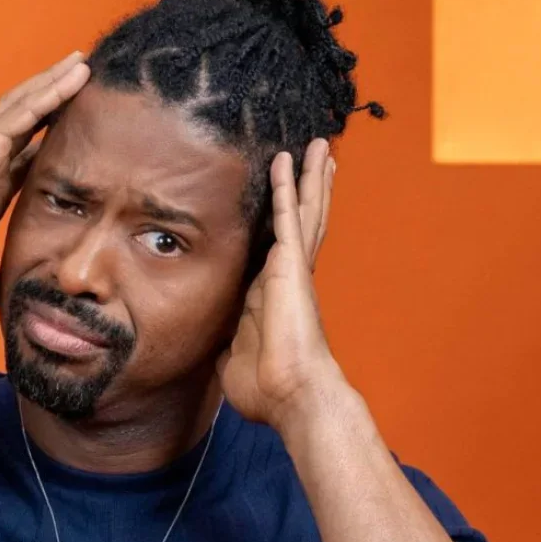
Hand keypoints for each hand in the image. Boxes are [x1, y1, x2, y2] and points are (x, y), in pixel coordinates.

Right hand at [0, 51, 90, 311]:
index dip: (48, 140)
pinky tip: (74, 75)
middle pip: (26, 119)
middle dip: (53, 97)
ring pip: (26, 104)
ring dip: (55, 82)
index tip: (73, 130)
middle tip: (80, 77)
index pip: (25, 158)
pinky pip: (26, 111)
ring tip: (82, 62)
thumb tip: (16, 303)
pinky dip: (51, 91)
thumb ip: (2, 281)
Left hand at [218, 139, 347, 430]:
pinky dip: (286, 186)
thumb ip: (228, 346)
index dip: (286, 222)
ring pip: (302, 211)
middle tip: (318, 156)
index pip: (279, 247)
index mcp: (271, 296)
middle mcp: (286, 276)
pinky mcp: (291, 266)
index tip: (289, 200)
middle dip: (308, 188)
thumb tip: (221, 351)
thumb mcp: (234, 360)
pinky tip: (287, 159)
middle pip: (300, 221)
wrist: (289, 396)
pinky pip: (286, 217)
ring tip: (319, 145)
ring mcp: (292, 269)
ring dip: (308, 177)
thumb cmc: (266, 389)